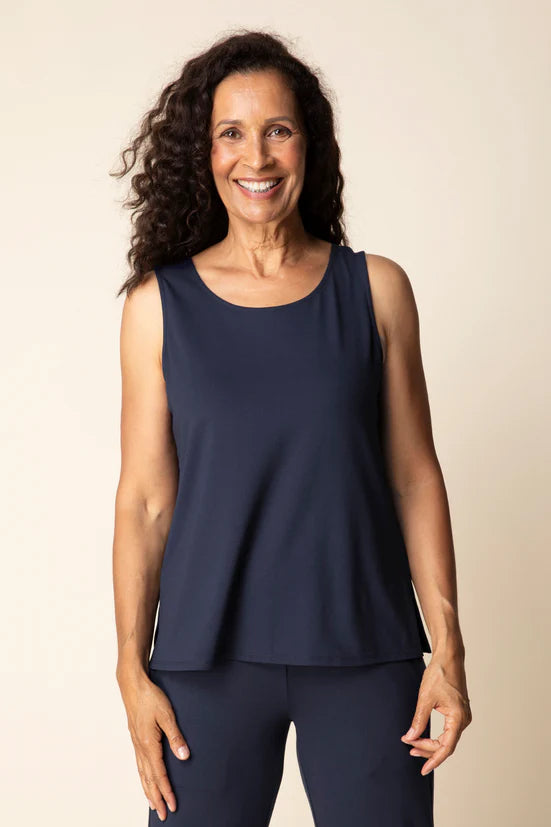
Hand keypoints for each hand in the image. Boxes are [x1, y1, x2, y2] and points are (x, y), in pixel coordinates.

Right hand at [117, 668, 190, 820]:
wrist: (133, 685)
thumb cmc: (150, 697)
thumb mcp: (167, 715)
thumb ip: (176, 737)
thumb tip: (184, 757)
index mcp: (148, 744)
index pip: (159, 774)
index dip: (166, 791)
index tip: (172, 806)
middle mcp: (140, 747)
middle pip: (149, 779)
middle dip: (156, 797)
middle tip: (162, 814)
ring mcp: (137, 743)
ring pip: (142, 773)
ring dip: (148, 790)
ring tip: (153, 803)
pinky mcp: (136, 738)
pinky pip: (139, 764)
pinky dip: (143, 776)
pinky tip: (145, 778)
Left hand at [400, 653, 471, 774]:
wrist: (449, 657)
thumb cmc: (439, 674)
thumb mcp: (425, 698)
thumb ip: (418, 720)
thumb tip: (410, 737)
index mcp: (458, 718)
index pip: (446, 747)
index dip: (433, 759)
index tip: (423, 769)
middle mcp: (464, 720)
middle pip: (446, 745)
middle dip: (428, 750)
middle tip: (410, 750)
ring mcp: (463, 716)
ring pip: (448, 739)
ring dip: (431, 743)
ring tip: (414, 745)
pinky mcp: (459, 712)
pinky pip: (449, 731)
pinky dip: (436, 736)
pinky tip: (424, 736)